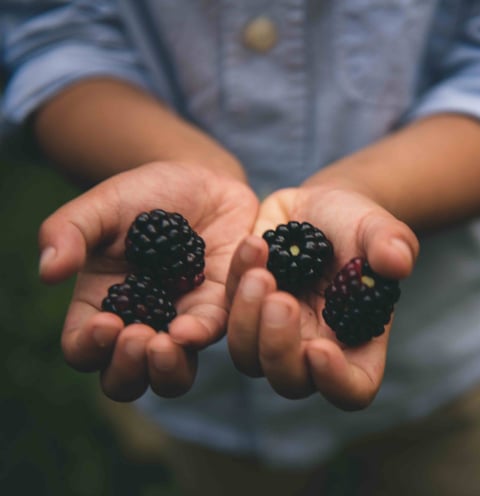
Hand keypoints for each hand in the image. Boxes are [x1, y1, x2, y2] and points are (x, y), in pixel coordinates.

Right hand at [38, 162, 258, 400]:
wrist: (201, 182)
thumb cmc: (144, 195)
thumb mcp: (103, 206)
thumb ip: (70, 231)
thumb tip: (48, 271)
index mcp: (100, 305)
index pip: (83, 350)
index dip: (90, 348)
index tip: (107, 322)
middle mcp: (140, 323)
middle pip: (127, 380)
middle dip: (131, 370)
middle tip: (140, 336)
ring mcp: (181, 322)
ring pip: (175, 375)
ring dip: (173, 368)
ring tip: (177, 336)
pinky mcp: (220, 309)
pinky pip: (225, 328)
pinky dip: (225, 313)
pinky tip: (226, 283)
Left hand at [226, 186, 417, 409]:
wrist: (319, 208)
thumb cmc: (356, 226)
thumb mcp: (377, 228)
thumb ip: (391, 244)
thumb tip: (397, 262)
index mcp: (356, 344)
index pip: (351, 390)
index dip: (334, 381)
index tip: (319, 349)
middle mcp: (312, 348)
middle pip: (289, 380)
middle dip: (278, 346)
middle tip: (280, 300)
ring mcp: (273, 334)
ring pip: (247, 356)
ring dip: (246, 319)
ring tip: (260, 271)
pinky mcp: (243, 310)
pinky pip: (226, 312)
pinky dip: (235, 282)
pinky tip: (253, 244)